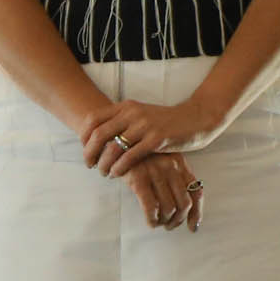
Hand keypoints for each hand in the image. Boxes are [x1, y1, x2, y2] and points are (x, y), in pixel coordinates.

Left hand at [81, 98, 218, 179]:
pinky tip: (117, 174)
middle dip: (89, 153)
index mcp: (125, 106)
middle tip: (89, 165)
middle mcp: (132, 113)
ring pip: (112, 147)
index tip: (84, 149)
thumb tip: (97, 137)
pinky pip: (130, 157)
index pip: (93, 119)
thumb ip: (121, 122)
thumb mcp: (140, 115)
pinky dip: (119, 168)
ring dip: (103, 163)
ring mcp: (144, 126)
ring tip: (103, 172)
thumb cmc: (165, 121)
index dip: (83, 136)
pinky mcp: (156, 139)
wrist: (196, 118)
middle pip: (98, 134)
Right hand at [126, 151, 206, 231]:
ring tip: (157, 223)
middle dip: (178, 220)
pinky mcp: (138, 178)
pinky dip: (152, 219)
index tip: (192, 227)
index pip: (196, 191)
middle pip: (184, 203)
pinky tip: (150, 222)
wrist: (114, 140)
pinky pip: (150, 206)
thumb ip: (172, 175)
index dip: (197, 213)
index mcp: (179, 163)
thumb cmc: (136, 153)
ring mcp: (155, 172)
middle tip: (169, 226)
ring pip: (169, 207)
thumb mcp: (160, 159)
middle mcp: (171, 167)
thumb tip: (180, 204)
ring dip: (164, 221)